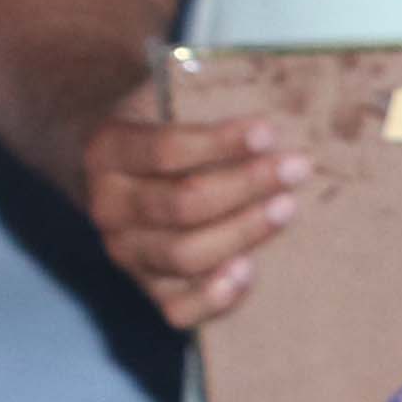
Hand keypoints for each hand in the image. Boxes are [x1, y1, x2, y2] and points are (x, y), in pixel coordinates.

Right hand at [77, 106, 309, 324]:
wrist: (106, 165)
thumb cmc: (154, 127)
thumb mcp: (159, 97)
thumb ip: (194, 93)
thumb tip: (261, 93)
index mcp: (107, 151)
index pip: (166, 151)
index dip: (221, 143)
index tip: (268, 131)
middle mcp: (107, 206)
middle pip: (182, 205)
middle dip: (246, 186)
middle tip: (295, 168)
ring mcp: (124, 251)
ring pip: (185, 254)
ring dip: (243, 232)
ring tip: (286, 207)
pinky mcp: (144, 285)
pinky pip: (175, 309)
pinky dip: (213, 297)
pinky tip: (248, 272)